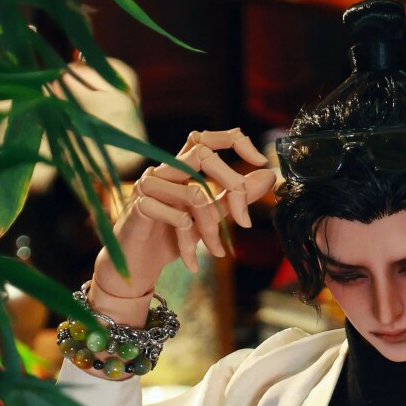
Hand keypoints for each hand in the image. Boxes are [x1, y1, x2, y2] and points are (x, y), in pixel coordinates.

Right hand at [91, 126, 277, 310]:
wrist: (136, 268)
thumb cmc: (169, 240)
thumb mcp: (209, 219)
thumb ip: (234, 198)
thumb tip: (269, 175)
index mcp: (179, 168)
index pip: (206, 137)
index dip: (235, 141)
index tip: (261, 162)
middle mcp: (163, 170)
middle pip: (204, 154)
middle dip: (233, 187)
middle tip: (245, 223)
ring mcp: (149, 185)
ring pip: (196, 194)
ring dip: (212, 229)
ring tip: (216, 252)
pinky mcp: (140, 206)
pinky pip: (178, 217)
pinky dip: (191, 243)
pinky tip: (192, 262)